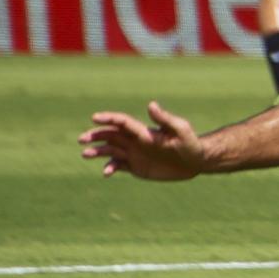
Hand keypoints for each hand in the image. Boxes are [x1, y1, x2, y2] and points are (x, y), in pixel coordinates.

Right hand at [79, 101, 206, 180]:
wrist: (196, 162)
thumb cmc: (190, 143)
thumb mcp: (180, 129)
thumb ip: (164, 119)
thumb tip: (151, 104)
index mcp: (144, 131)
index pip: (121, 122)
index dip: (108, 119)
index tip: (94, 118)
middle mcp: (136, 141)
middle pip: (110, 135)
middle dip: (95, 135)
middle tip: (82, 139)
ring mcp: (135, 154)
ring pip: (110, 151)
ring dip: (97, 151)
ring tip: (85, 154)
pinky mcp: (136, 167)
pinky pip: (118, 166)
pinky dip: (109, 168)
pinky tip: (106, 172)